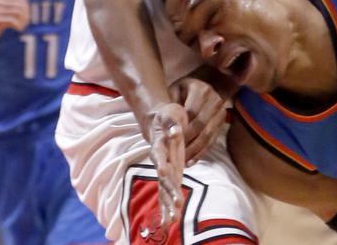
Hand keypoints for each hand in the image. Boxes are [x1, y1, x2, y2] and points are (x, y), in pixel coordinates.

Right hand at [0, 0, 29, 43]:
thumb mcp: (2, 10)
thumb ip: (12, 1)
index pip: (21, 0)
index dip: (26, 10)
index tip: (25, 18)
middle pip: (21, 6)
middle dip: (26, 15)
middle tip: (25, 23)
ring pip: (18, 12)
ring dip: (23, 20)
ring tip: (21, 26)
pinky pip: (13, 20)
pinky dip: (18, 25)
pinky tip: (19, 29)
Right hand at [147, 102, 187, 227]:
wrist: (161, 121)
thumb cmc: (167, 115)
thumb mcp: (170, 114)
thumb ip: (172, 123)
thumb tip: (177, 131)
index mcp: (159, 146)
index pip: (160, 157)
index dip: (161, 164)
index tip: (163, 173)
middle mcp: (161, 161)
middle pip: (163, 179)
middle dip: (168, 192)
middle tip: (174, 207)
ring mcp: (166, 169)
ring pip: (165, 190)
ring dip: (167, 205)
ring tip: (170, 222)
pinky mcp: (172, 173)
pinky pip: (169, 191)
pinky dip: (169, 204)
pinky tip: (170, 220)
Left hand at [169, 77, 228, 166]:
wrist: (208, 84)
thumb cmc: (185, 90)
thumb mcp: (175, 89)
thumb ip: (170, 103)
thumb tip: (168, 124)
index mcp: (201, 89)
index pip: (191, 112)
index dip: (181, 127)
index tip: (169, 140)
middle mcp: (215, 100)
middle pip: (201, 125)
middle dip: (187, 141)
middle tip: (173, 155)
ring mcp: (221, 112)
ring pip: (208, 135)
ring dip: (194, 150)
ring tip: (180, 162)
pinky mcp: (222, 123)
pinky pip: (212, 140)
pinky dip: (201, 152)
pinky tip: (190, 161)